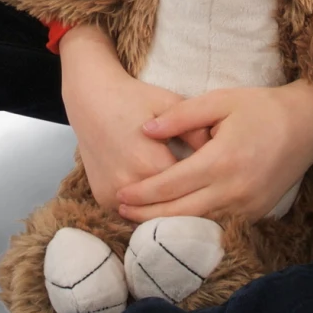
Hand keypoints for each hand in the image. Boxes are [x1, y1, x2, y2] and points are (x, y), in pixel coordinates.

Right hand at [58, 25, 208, 209]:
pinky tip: (163, 202)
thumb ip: (196, 130)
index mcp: (151, 163)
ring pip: (151, 214)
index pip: (189, 188)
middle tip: (211, 198)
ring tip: (190, 202)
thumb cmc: (134, 98)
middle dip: (191, 202)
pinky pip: (132, 213)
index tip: (220, 184)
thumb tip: (221, 154)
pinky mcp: (103, 199)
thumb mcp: (169, 104)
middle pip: (172, 207)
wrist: (91, 98)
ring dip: (169, 211)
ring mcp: (113, 195)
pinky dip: (147, 209)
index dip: (205, 185)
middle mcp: (130, 185)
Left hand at [116, 80, 312, 222]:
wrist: (307, 125)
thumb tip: (145, 130)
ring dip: (167, 225)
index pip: (171, 185)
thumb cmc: (261, 108)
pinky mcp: (256, 213)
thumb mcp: (219, 101)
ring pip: (198, 225)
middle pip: (180, 212)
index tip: (120, 193)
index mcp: (222, 161)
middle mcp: (234, 190)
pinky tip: (174, 220)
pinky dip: (193, 226)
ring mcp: (248, 206)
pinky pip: (218, 225)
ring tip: (139, 219)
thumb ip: (180, 116)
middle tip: (120, 210)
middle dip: (146, 215)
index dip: (142, 192)